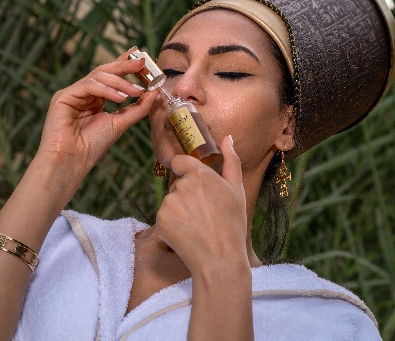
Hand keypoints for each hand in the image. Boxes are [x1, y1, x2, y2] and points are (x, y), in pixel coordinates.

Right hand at [38, 48, 157, 175]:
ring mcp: (73, 93)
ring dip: (120, 82)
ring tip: (137, 91)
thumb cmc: (94, 145)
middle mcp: (84, 93)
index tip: (142, 58)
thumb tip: (156, 91)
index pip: (112, 77)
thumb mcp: (121, 123)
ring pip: (98, 76)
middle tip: (142, 63)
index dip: (126, 65)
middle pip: (105, 71)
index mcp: (96, 99)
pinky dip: (106, 90)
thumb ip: (138, 107)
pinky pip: (88, 85)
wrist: (73, 161)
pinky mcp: (63, 96)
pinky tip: (120, 98)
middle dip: (125, 66)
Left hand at [156, 135, 247, 273]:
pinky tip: (187, 233)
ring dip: (180, 208)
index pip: (180, 161)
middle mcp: (182, 185)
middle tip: (204, 211)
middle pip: (177, 182)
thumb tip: (228, 138)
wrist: (220, 259)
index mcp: (200, 174)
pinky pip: (164, 216)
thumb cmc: (232, 224)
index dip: (187, 171)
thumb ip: (231, 161)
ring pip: (171, 200)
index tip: (196, 184)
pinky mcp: (159, 220)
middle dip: (187, 193)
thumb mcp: (237, 190)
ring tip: (197, 224)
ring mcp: (169, 203)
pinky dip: (172, 223)